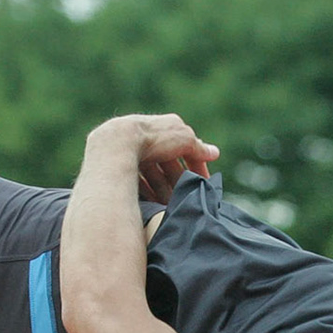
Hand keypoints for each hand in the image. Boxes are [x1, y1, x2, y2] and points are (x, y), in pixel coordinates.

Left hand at [92, 113, 219, 202]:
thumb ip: (199, 148)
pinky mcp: (120, 163)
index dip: (196, 165)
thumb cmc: (155, 138)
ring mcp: (132, 150)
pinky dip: (146, 191)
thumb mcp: (184, 140)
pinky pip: (137, 180)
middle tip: (184, 197)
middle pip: (168, 163)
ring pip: (152, 174)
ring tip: (168, 205)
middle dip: (177, 181)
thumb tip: (214, 153)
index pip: (186, 148)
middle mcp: (148, 137)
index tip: (203, 183)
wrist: (118, 144)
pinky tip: (152, 203)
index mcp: (165, 127)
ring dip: (162, 189)